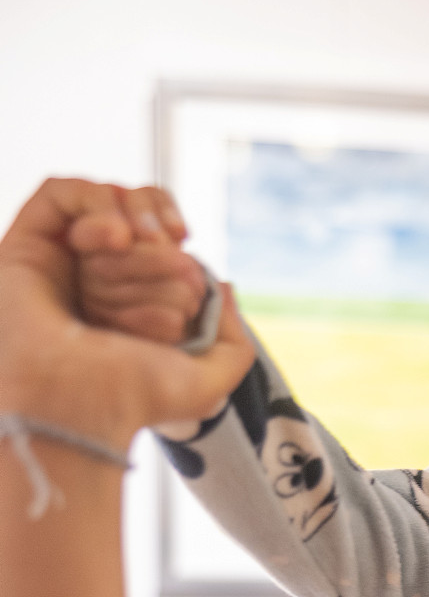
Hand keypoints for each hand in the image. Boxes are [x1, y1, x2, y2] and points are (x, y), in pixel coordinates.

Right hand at [0, 177, 253, 449]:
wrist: (78, 403)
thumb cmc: (134, 399)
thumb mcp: (207, 384)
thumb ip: (233, 344)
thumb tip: (222, 287)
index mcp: (127, 313)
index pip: (160, 254)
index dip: (182, 253)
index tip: (197, 282)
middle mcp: (89, 287)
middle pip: (138, 230)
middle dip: (164, 252)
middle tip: (176, 279)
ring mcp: (57, 265)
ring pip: (106, 208)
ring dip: (138, 220)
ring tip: (142, 248)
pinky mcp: (26, 245)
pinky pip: (61, 193)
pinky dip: (98, 202)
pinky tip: (116, 238)